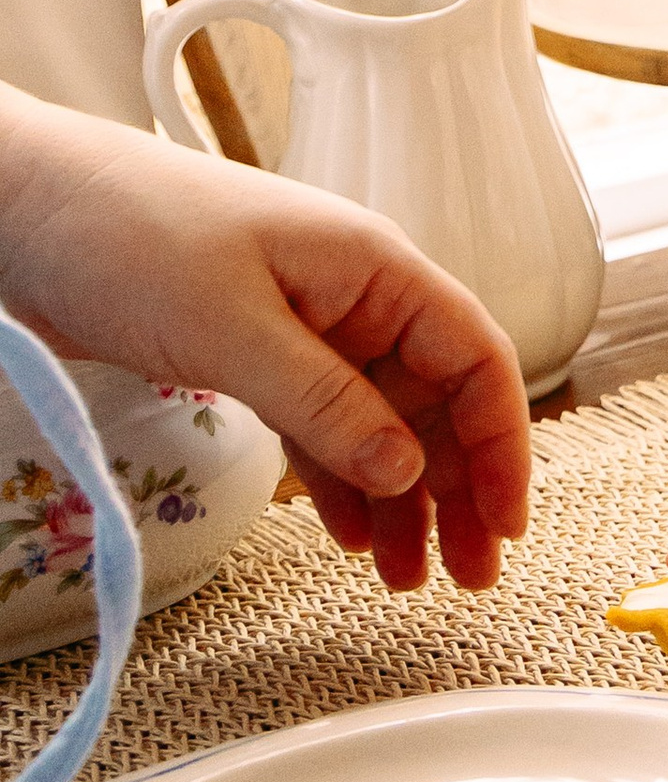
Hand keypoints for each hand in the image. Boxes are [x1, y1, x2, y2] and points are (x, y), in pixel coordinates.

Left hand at [0, 92, 528, 588]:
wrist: (26, 206)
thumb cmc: (127, 234)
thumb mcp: (232, 327)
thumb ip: (326, 403)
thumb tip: (407, 470)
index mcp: (374, 267)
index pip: (474, 357)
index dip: (503, 441)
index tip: (505, 520)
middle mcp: (355, 297)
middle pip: (438, 400)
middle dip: (460, 488)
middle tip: (466, 575)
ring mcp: (307, 327)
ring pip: (382, 423)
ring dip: (401, 498)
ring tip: (404, 575)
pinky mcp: (257, 353)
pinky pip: (323, 426)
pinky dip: (341, 482)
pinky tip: (349, 533)